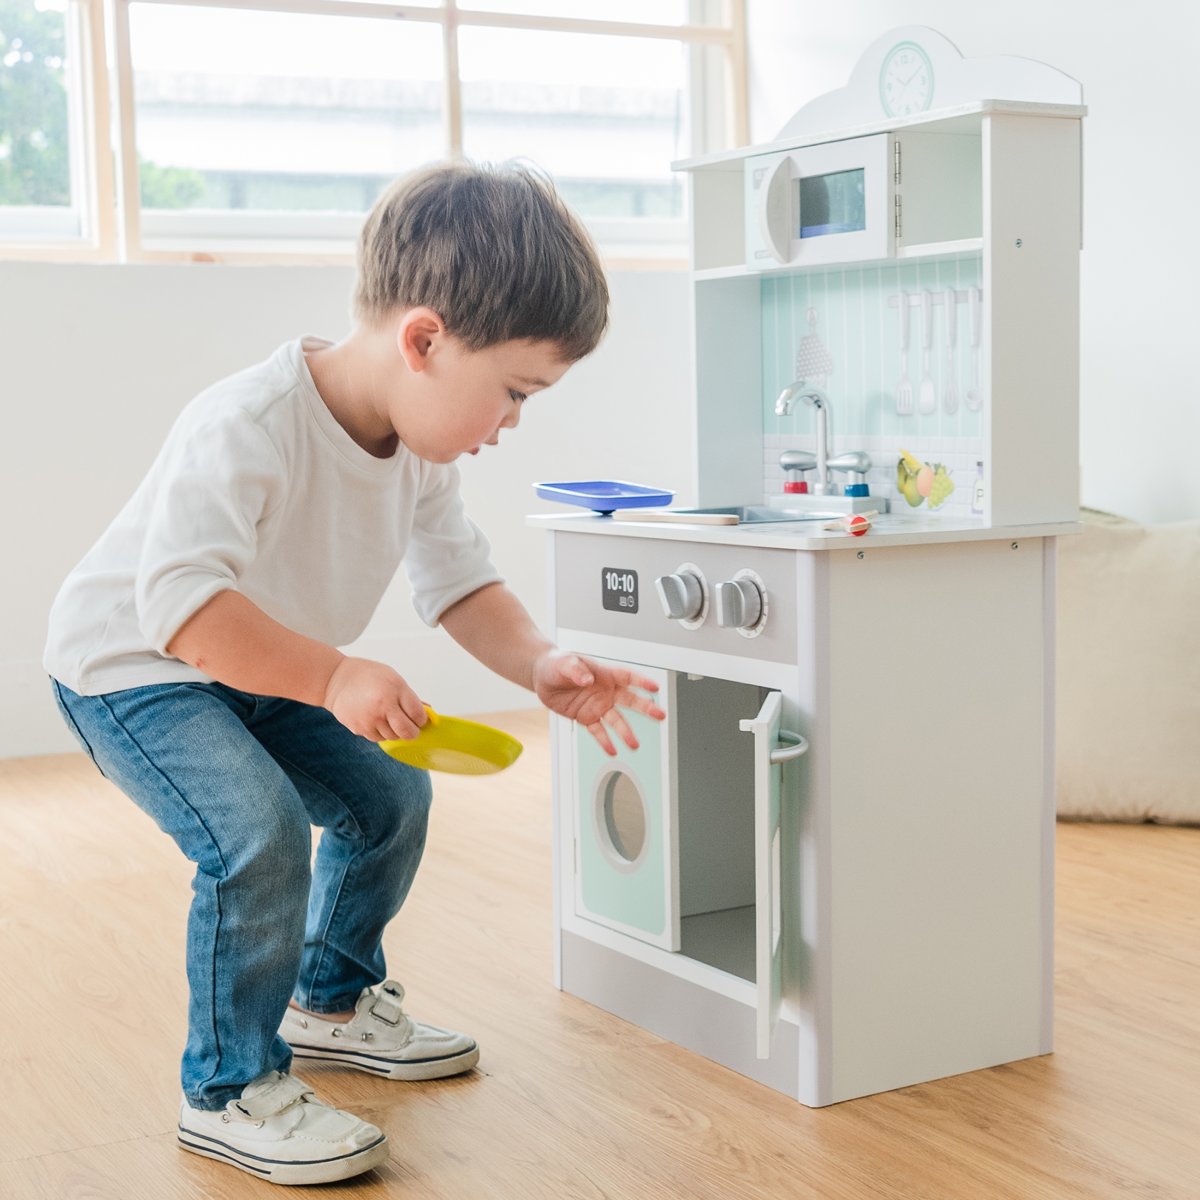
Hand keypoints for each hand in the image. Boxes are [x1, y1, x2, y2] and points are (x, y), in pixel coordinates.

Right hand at [322, 656, 427, 741]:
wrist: (336, 679)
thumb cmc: (367, 676)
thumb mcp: (393, 678)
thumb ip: (409, 697)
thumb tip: (427, 712)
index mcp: (394, 691)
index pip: (418, 715)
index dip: (422, 719)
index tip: (419, 717)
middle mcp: (383, 707)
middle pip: (407, 732)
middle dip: (412, 731)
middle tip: (410, 725)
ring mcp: (370, 720)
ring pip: (393, 737)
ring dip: (395, 731)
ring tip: (388, 717)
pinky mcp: (359, 729)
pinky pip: (378, 738)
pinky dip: (381, 732)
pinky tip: (376, 719)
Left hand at [533, 650, 664, 755]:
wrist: (543, 676)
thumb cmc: (557, 664)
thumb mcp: (564, 662)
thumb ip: (576, 670)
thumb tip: (587, 680)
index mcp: (604, 674)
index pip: (627, 677)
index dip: (641, 681)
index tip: (655, 687)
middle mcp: (605, 691)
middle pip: (630, 700)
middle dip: (646, 708)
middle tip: (660, 715)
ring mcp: (597, 705)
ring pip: (616, 720)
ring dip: (626, 732)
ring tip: (634, 745)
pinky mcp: (586, 717)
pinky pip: (597, 731)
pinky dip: (604, 741)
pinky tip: (612, 750)